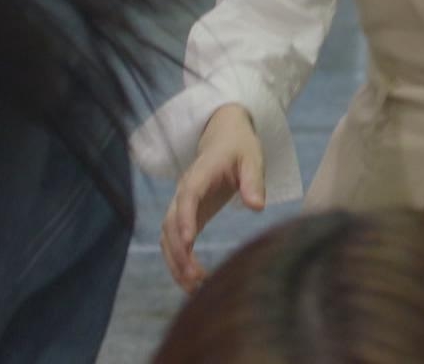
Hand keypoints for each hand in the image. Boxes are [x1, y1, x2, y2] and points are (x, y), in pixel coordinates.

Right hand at [160, 104, 264, 290]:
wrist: (224, 138)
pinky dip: (178, 262)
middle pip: (170, 223)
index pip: (187, 196)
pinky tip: (193, 282)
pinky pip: (174, 242)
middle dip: (179, 252)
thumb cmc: (240, 148)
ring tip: (194, 286)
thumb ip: (253, 181)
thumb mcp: (253, 159)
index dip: (185, 218)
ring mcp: (181, 205)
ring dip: (176, 262)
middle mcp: (184, 191)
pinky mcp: (186, 217)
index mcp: (200, 174)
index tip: (188, 241)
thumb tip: (257, 208)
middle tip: (195, 278)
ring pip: (167, 237)